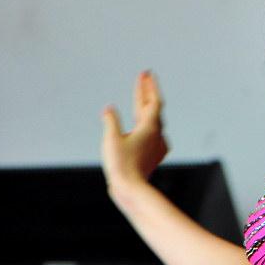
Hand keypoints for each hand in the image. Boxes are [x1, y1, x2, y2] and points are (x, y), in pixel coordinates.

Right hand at [101, 71, 168, 207]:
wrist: (132, 190)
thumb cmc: (121, 165)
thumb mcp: (111, 139)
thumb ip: (111, 122)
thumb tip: (108, 109)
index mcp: (149, 127)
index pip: (152, 101)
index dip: (148, 86)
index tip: (146, 73)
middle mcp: (157, 135)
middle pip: (153, 108)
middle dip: (147, 91)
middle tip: (144, 76)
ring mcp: (156, 146)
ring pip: (153, 121)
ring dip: (147, 107)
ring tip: (143, 98)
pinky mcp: (152, 155)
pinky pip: (152, 134)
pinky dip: (146, 124)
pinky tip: (144, 128)